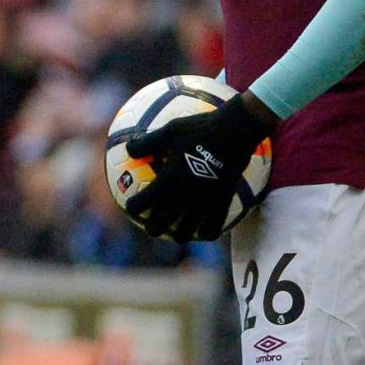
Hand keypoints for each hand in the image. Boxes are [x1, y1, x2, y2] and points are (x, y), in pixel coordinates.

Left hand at [124, 93, 272, 243]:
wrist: (235, 132)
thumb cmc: (200, 129)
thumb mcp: (169, 131)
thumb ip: (147, 143)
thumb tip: (129, 148)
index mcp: (167, 182)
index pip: (142, 203)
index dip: (133, 207)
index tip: (131, 207)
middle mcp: (183, 197)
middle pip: (161, 225)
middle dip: (153, 228)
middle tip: (150, 226)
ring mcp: (204, 203)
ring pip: (187, 232)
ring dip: (179, 235)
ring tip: (177, 234)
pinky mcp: (222, 203)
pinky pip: (213, 227)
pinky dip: (207, 232)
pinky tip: (205, 230)